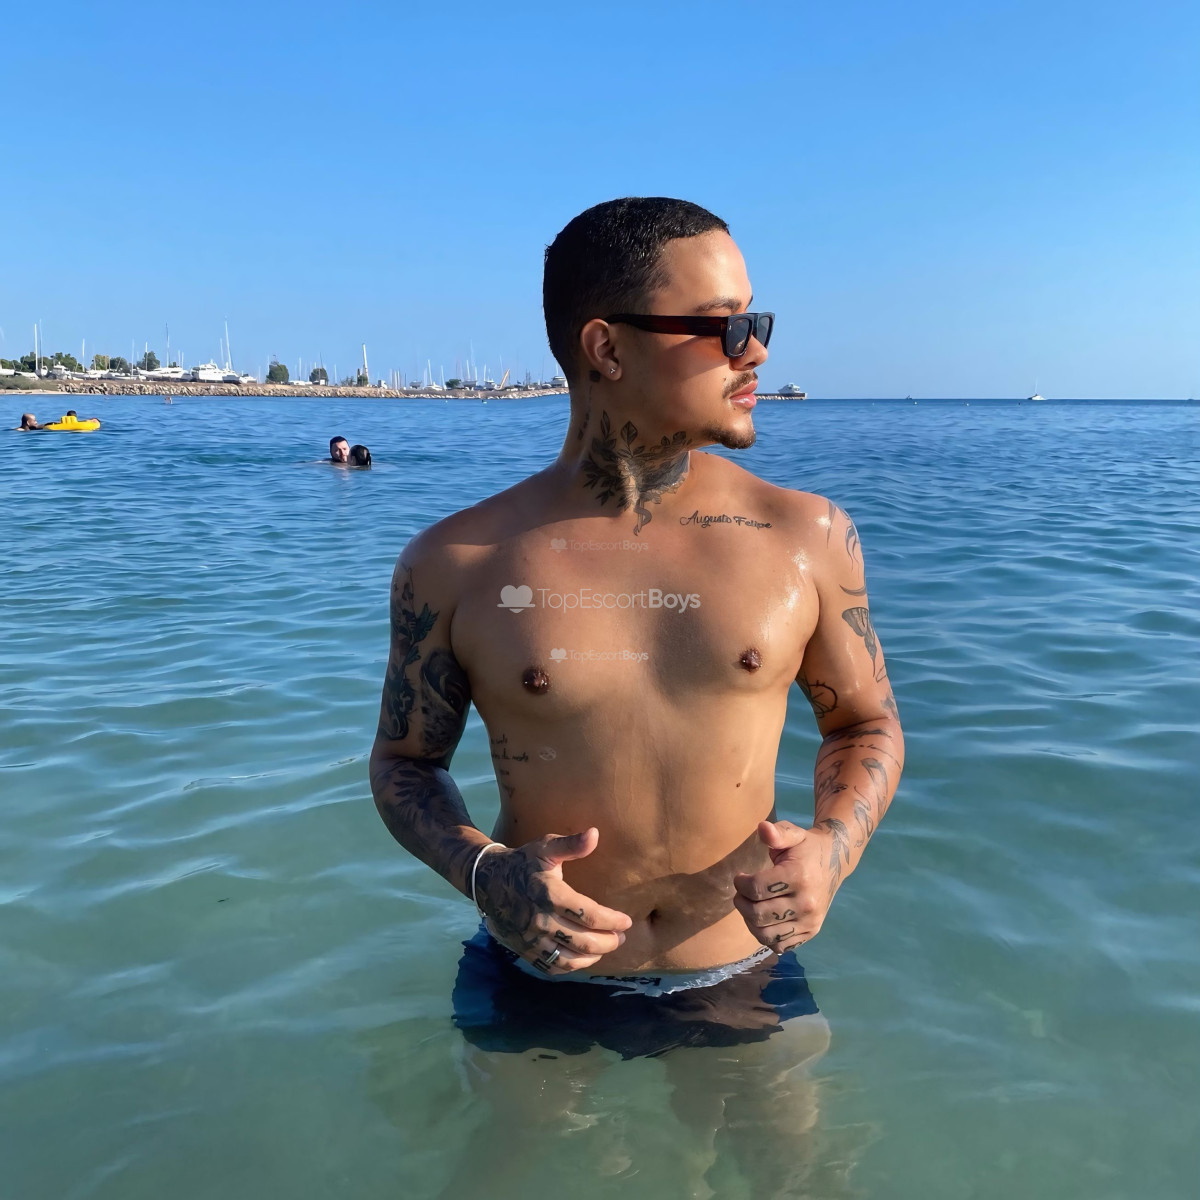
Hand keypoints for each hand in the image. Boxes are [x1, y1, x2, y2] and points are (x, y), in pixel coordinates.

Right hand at [474, 827, 631, 974]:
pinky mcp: (526, 951)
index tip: (626, 921)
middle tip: (621, 936)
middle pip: (583, 941)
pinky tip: (584, 957)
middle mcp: (541, 920)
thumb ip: (571, 844)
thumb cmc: (523, 863)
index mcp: (549, 894)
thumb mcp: (545, 847)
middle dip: (609, 941)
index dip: (612, 920)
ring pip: (570, 959)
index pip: (588, 914)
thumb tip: (595, 834)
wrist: (488, 882)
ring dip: (594, 956)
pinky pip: (553, 967)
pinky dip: (572, 966)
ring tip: (606, 947)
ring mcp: (532, 939)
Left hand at [732, 820, 836, 953]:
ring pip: (766, 935)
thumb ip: (777, 832)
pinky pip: (779, 945)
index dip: (741, 884)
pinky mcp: (810, 933)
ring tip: (750, 906)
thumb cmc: (806, 848)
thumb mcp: (793, 834)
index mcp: (799, 876)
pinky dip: (765, 936)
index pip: (757, 889)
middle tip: (741, 893)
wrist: (834, 862)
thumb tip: (762, 828)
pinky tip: (764, 920)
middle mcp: (806, 903)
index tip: (740, 877)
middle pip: (758, 915)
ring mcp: (810, 922)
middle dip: (741, 903)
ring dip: (749, 922)